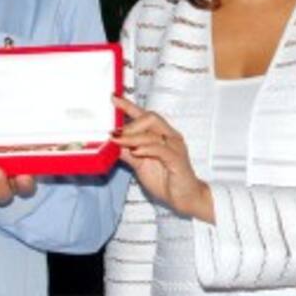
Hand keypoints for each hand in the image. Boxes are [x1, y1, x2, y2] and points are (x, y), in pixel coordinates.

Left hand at [111, 96, 212, 221]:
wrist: (185, 197)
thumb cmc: (166, 180)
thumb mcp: (140, 165)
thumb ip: (127, 153)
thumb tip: (111, 144)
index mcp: (161, 136)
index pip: (144, 116)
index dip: (129, 106)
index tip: (114, 98)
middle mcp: (170, 137)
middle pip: (150, 118)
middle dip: (130, 124)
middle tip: (115, 134)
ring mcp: (175, 147)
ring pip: (153, 133)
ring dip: (132, 136)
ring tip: (118, 141)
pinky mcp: (177, 160)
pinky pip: (161, 149)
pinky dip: (146, 148)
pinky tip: (136, 151)